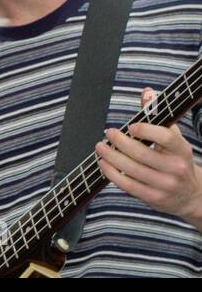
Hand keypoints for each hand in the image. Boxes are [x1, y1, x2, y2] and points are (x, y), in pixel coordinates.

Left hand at [95, 86, 201, 225]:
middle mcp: (176, 168)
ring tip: (100, 147)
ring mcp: (165, 185)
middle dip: (121, 142)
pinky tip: (104, 164)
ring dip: (112, 157)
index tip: (130, 126)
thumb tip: (147, 92)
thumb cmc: (176, 160)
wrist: (191, 195)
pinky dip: (112, 174)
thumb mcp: (173, 139)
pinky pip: (128, 185)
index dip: (147, 130)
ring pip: (132, 170)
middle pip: (143, 154)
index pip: (167, 138)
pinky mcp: (154, 198)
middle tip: (108, 133)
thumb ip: (158, 116)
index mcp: (182, 150)